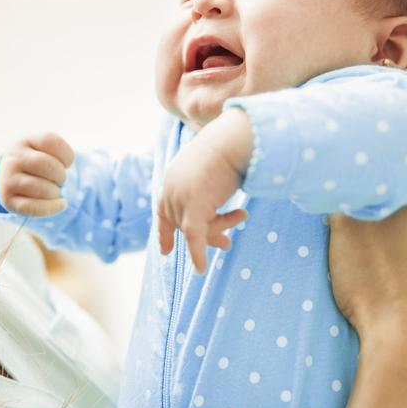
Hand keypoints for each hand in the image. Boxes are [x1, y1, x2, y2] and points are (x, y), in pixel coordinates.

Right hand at [0, 132, 74, 216]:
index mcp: (24, 140)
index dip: (67, 155)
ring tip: (55, 191)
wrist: (12, 175)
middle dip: (61, 175)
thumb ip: (58, 153)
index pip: (50, 141)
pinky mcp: (7, 199)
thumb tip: (64, 175)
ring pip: (41, 188)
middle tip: (60, 179)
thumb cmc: (36, 161)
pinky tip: (60, 204)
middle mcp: (13, 157)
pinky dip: (52, 207)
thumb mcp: (44, 149)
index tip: (67, 163)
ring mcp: (7, 178)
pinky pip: (33, 207)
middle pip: (48, 165)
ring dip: (55, 192)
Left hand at [157, 109, 252, 272]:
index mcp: (173, 177)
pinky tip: (201, 269)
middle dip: (208, 235)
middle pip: (184, 224)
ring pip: (196, 229)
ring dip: (221, 229)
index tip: (165, 251)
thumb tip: (218, 190)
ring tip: (242, 215)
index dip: (165, 231)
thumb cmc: (231, 147)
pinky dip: (198, 254)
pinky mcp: (193, 207)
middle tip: (227, 245)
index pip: (164, 209)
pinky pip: (195, 237)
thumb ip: (208, 185)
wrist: (234, 139)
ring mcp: (180, 198)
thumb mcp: (213, 169)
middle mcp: (171, 188)